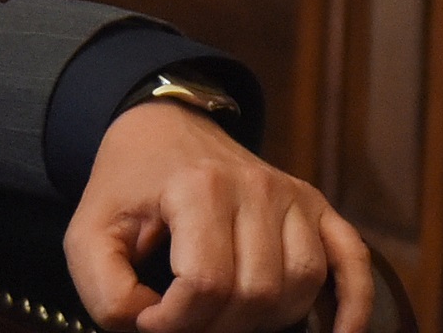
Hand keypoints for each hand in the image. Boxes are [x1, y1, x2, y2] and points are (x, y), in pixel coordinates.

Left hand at [64, 103, 374, 332]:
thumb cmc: (127, 186)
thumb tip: (146, 325)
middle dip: (217, 326)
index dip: (175, 322)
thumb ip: (105, 289)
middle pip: (256, 292)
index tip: (149, 321)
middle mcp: (256, 187)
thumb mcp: (90, 232)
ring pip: (301, 285)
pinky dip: (353, 304)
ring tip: (226, 316)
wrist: (162, 130)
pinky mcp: (316, 207)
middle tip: (185, 322)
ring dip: (266, 318)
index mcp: (198, 186)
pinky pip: (351, 262)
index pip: (206, 284)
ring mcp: (292, 196)